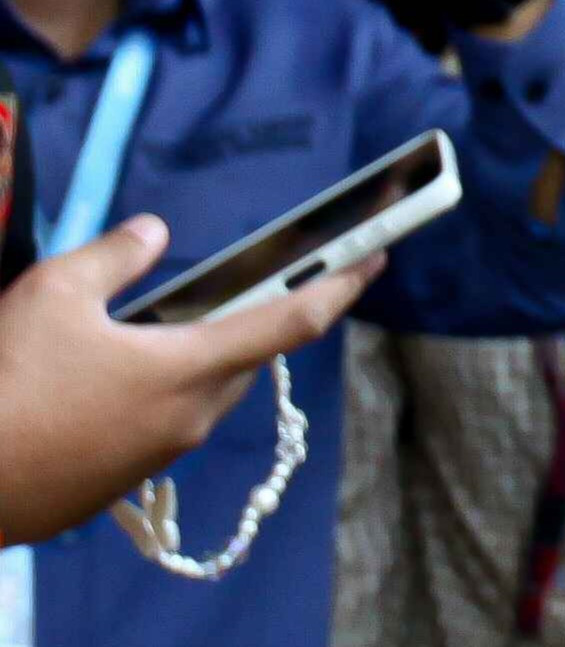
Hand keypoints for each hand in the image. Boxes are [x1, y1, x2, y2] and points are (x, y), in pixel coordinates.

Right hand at [0, 215, 375, 545]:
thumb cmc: (6, 388)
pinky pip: (155, 428)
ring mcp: (155, 457)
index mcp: (191, 370)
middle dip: (243, 323)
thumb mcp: (53, 296)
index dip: (340, 287)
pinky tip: (95, 385)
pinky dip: (146, 398)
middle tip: (222, 292)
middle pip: (241, 359)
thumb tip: (153, 234)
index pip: (293, 323)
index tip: (375, 261)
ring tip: (140, 335)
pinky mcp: (118, 483)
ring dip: (188, 362)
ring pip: (198, 395)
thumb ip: (113, 257)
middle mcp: (189, 419)